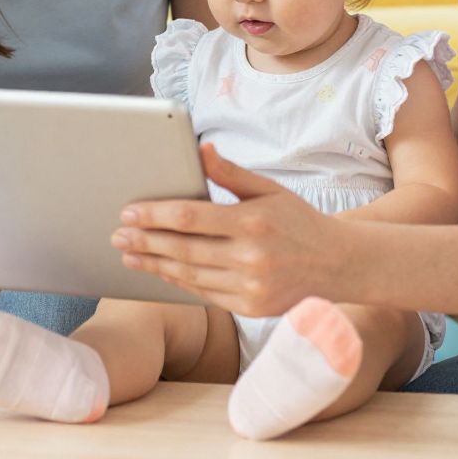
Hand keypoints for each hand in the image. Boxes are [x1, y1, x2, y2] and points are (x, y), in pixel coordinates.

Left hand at [111, 145, 339, 317]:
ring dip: (154, 264)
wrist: (339, 265)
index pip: (191, 218)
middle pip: (183, 249)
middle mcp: (252, 258)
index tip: (129, 211)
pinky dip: (179, 282)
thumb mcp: (271, 190)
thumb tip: (200, 150)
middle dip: (145, 241)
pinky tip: (160, 270)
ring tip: (128, 253)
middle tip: (117, 234)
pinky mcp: (252, 308)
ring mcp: (252, 287)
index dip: (155, 215)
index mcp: (253, 222)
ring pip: (190, 275)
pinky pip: (205, 294)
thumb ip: (231, 174)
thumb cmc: (299, 221)